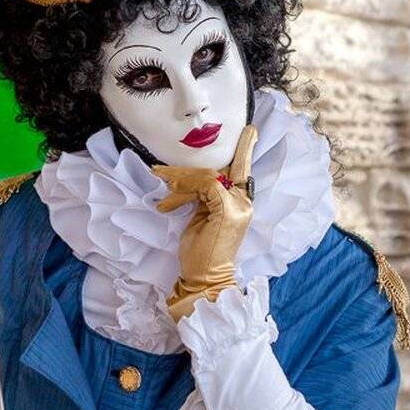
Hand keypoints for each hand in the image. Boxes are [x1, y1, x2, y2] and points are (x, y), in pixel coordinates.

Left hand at [152, 124, 257, 320]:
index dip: (245, 149)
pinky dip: (183, 192)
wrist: (205, 279)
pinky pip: (205, 186)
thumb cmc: (201, 252)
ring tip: (160, 188)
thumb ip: (207, 197)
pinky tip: (168, 204)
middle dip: (186, 169)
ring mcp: (238, 206)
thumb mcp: (203, 217)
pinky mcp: (227, 211)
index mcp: (241, 202)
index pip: (243, 170)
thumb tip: (195, 179)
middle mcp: (244, 202)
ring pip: (208, 176)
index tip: (250, 130)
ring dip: (179, 181)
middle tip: (161, 171)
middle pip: (220, 169)